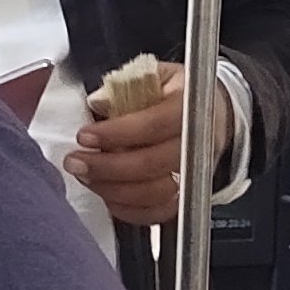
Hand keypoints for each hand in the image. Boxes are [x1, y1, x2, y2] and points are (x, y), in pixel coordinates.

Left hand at [69, 78, 235, 226]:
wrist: (214, 116)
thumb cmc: (178, 95)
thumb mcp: (157, 75)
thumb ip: (127, 83)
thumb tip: (98, 101)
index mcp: (189, 108)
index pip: (154, 125)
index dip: (116, 134)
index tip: (84, 136)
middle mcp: (196, 145)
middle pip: (151, 164)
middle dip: (106, 166)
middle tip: (75, 161)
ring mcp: (192, 175)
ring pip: (152, 194)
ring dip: (111, 188)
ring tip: (85, 175)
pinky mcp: (184, 198)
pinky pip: (155, 214)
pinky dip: (126, 209)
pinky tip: (105, 192)